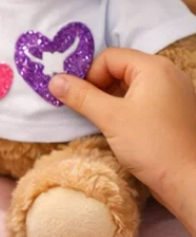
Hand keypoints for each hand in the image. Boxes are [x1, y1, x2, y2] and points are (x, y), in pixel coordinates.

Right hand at [50, 49, 195, 219]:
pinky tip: (125, 129)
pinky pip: (147, 99)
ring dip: (113, 99)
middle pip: (121, 68)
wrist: (189, 180)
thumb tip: (54, 80)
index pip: (109, 57)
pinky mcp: (178, 110)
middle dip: (100, 87)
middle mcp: (168, 73)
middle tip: (90, 111)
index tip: (81, 100)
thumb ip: (81, 96)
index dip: (90, 75)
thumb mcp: (110, 118)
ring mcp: (176, 92)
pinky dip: (130, 108)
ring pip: (133, 85)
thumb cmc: (151, 145)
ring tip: (107, 122)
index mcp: (153, 67)